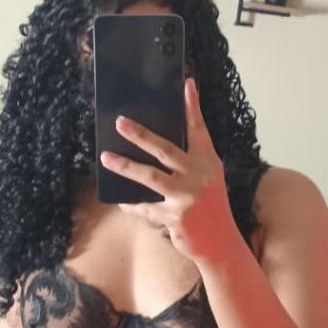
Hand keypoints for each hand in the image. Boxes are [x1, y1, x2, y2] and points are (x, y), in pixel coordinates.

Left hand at [100, 78, 240, 263]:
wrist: (220, 243)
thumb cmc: (210, 206)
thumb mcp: (207, 178)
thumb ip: (189, 161)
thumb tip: (156, 146)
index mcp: (208, 161)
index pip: (199, 129)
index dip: (192, 106)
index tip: (186, 84)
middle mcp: (199, 175)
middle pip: (165, 149)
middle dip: (141, 135)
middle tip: (121, 122)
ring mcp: (187, 196)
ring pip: (150, 177)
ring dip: (126, 166)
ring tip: (106, 157)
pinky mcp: (175, 217)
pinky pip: (146, 207)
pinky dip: (133, 204)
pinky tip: (122, 201)